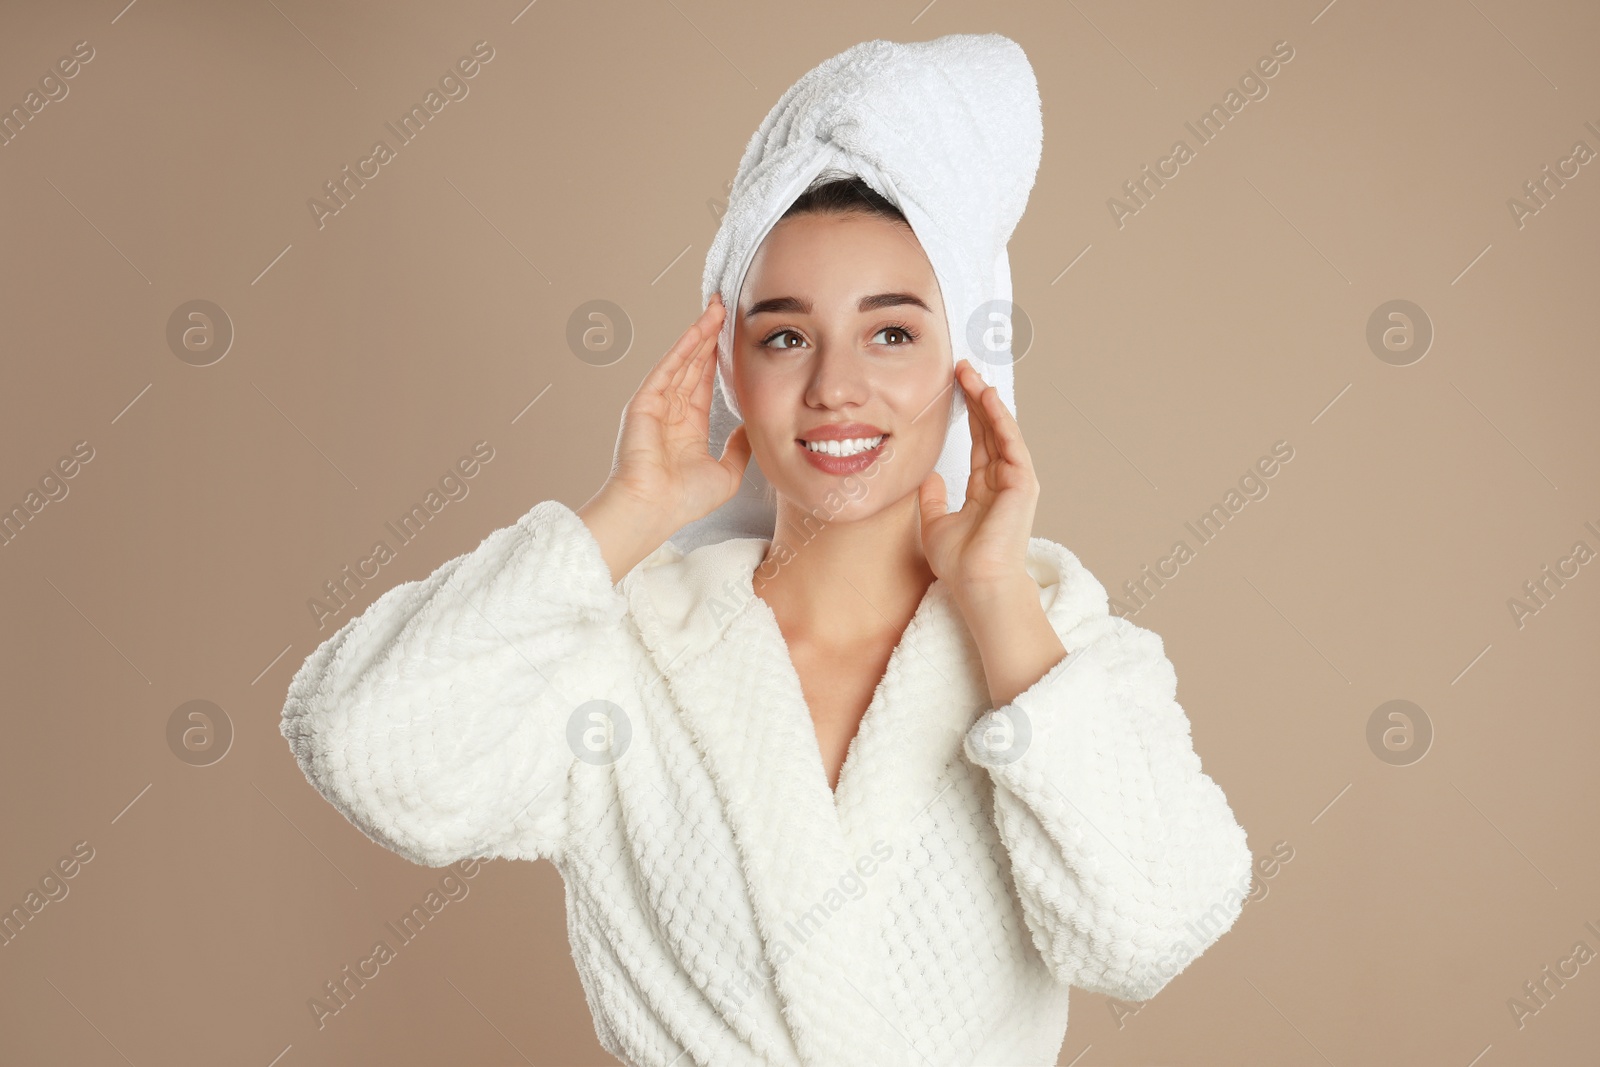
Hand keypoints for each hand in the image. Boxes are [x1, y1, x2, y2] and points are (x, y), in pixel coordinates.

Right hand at [602, 293, 752, 530]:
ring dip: (700, 334)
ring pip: (682, 361)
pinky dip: (683, 347)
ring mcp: (656, 405)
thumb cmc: (683, 501)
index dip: (719, 358)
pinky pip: (667, 368)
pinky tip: (699, 329)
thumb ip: (738, 449)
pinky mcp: (644, 402)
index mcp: (688, 428)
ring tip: (717, 308)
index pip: (705, 382)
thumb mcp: (726, 474)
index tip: (733, 335)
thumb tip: (750, 428)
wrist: (654, 510)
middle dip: (710, 336)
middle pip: (694, 364)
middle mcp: (671, 412)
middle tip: (726, 307)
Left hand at [917, 359, 1039, 592]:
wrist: (977, 582)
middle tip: (961, 368)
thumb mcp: (935, 524)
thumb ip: (933, 499)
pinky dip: (1000, 419)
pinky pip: (1011, 443)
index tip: (955, 388)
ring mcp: (1015, 481)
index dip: (967, 415)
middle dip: (975, 398)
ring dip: (986, 401)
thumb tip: (929, 478)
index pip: (978, 442)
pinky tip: (988, 398)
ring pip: (1001, 431)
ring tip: (971, 375)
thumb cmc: (960, 563)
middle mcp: (1002, 481)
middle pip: (990, 430)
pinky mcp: (1023, 483)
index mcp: (985, 489)